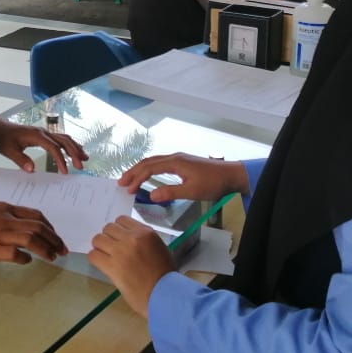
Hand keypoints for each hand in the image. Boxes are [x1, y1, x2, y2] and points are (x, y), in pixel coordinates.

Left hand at [0, 118, 87, 172]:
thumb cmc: (2, 139)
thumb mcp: (8, 151)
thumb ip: (20, 160)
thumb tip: (32, 170)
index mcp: (36, 135)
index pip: (53, 148)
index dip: (61, 160)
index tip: (65, 172)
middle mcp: (43, 132)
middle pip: (63, 141)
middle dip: (74, 153)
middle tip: (81, 166)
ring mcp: (44, 132)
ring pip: (64, 138)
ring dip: (75, 148)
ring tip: (85, 158)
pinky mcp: (43, 135)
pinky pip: (60, 138)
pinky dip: (70, 145)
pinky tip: (75, 151)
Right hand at [0, 202, 66, 263]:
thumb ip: (3, 217)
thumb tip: (18, 228)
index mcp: (5, 209)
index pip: (35, 215)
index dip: (50, 226)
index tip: (56, 236)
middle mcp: (5, 219)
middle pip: (38, 227)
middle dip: (54, 239)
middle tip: (62, 250)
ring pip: (31, 240)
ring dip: (46, 249)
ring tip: (52, 257)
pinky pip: (14, 254)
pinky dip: (25, 258)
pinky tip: (27, 262)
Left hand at [88, 216, 174, 316]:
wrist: (164, 294)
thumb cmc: (165, 275)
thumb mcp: (159, 249)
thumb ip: (143, 241)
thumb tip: (127, 240)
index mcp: (145, 233)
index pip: (122, 220)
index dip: (118, 230)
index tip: (119, 238)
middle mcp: (131, 238)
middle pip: (108, 228)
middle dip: (108, 237)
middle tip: (111, 249)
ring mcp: (120, 251)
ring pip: (98, 239)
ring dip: (100, 247)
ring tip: (105, 256)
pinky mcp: (111, 266)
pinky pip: (93, 255)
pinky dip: (95, 258)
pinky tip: (101, 264)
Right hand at [118, 153, 249, 202]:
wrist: (231, 174)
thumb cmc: (213, 183)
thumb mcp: (192, 191)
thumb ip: (171, 192)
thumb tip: (151, 195)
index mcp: (175, 163)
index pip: (149, 168)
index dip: (136, 178)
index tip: (127, 189)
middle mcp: (174, 157)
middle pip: (148, 162)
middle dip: (133, 171)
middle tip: (120, 182)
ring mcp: (178, 159)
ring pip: (153, 161)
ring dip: (140, 169)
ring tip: (129, 178)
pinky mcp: (183, 162)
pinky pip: (160, 163)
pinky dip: (149, 169)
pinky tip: (148, 175)